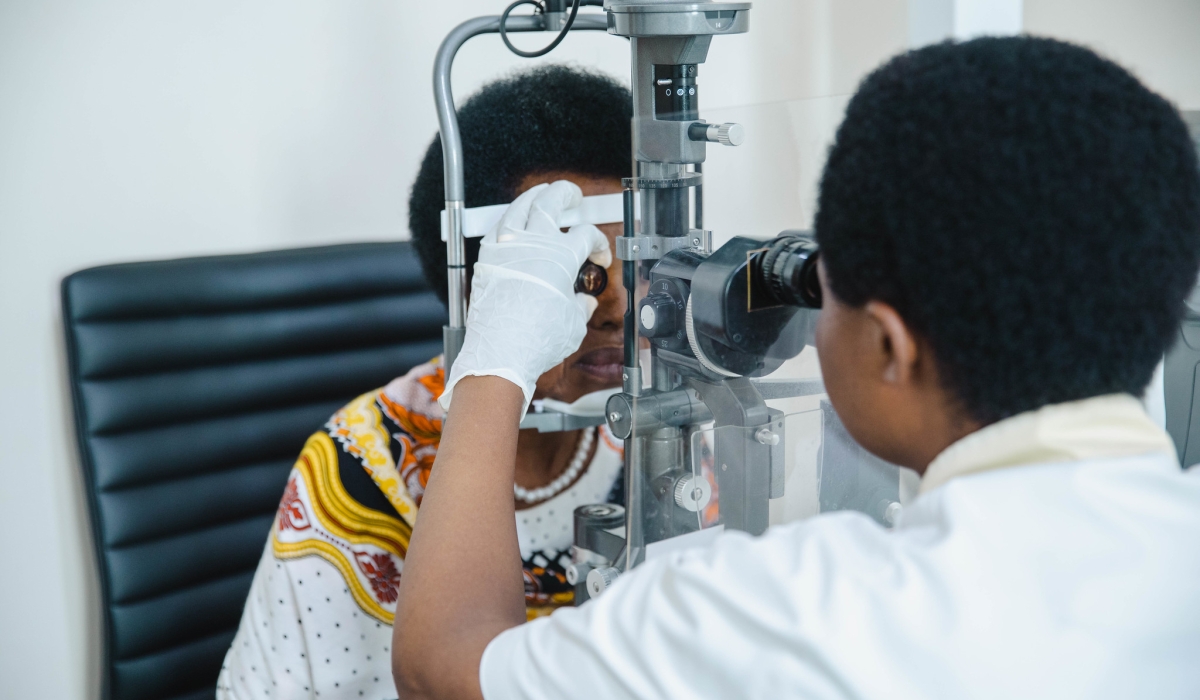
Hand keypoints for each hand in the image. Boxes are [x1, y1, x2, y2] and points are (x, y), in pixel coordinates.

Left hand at [440, 181, 611, 412]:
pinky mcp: (488, 257)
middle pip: (553, 201)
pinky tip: (514, 220)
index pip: (588, 235)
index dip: (599, 244)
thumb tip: (583, 301)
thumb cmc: (538, 338)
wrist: (501, 350)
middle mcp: (535, 243)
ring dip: (535, 195)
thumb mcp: (574, 322)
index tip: (599, 256)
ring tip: (542, 193)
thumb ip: (580, 305)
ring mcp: (508, 246)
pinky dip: (510, 218)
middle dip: (567, 193)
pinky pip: (500, 226)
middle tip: (574, 195)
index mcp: (562, 254)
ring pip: (521, 205)